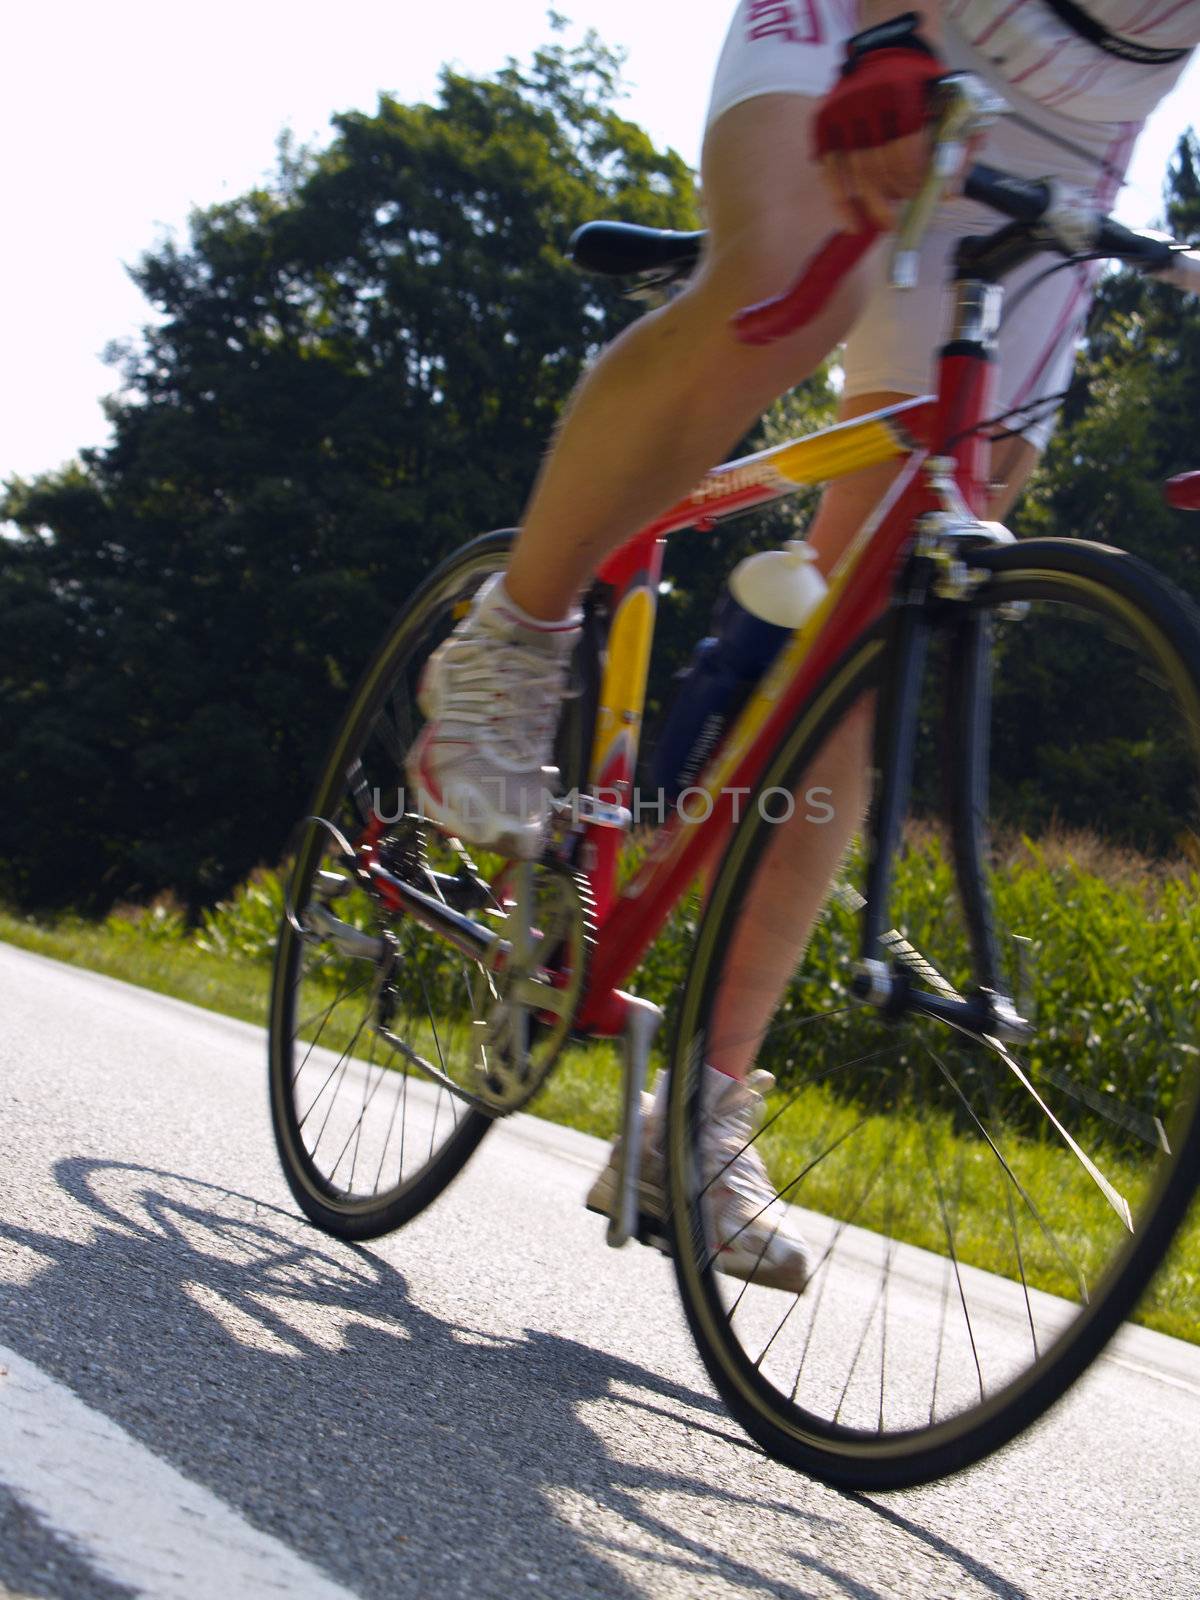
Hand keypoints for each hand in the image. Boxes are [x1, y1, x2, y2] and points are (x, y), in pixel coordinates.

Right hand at [813, 17, 945, 231]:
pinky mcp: (823, 124)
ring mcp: (841, 113)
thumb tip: (949, 194)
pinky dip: (840, 202)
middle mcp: (866, 101)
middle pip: (879, 165)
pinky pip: (830, 171)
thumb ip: (957, 143)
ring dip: (873, 202)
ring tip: (885, 220)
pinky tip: (852, 224)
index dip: (913, 179)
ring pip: (856, 173)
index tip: (919, 191)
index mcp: (901, 92)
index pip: (906, 150)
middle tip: (905, 205)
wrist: (884, 51)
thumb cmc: (919, 85)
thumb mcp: (947, 100)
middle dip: (894, 193)